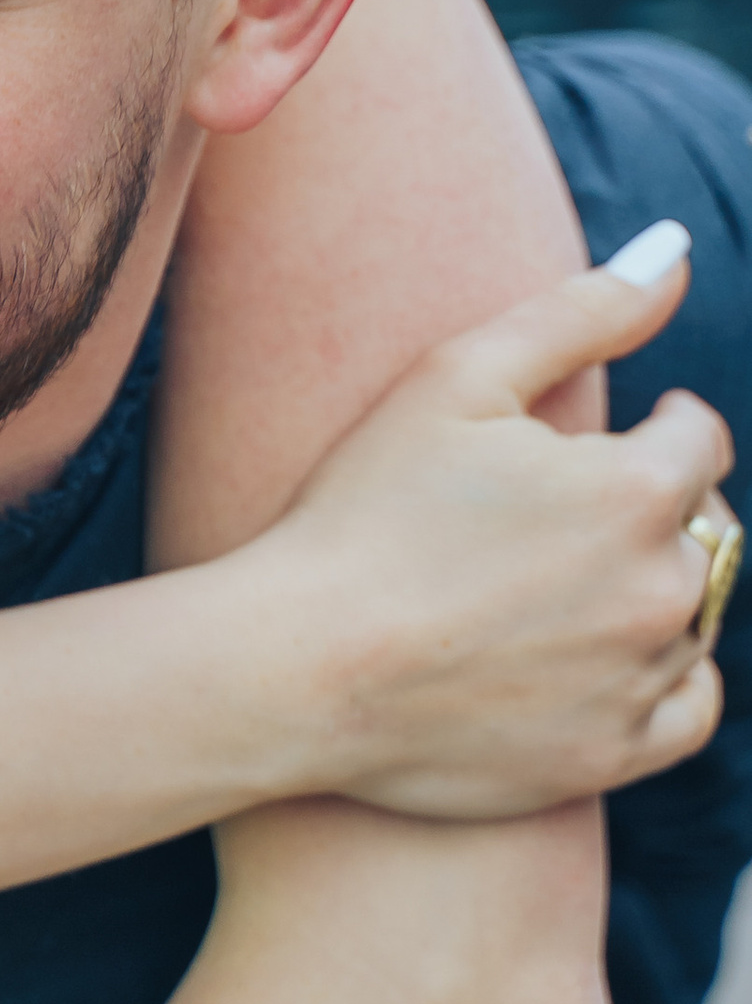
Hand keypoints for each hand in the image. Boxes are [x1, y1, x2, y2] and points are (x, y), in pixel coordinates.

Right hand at [260, 235, 734, 822]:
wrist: (297, 666)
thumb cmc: (361, 510)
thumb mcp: (456, 378)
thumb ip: (581, 311)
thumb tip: (673, 250)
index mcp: (635, 488)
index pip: (697, 437)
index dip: (652, 426)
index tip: (599, 440)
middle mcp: (661, 588)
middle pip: (706, 526)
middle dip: (654, 508)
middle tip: (561, 514)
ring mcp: (640, 679)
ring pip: (697, 613)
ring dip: (652, 587)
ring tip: (559, 582)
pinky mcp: (611, 753)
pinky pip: (691, 708)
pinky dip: (668, 679)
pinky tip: (602, 656)